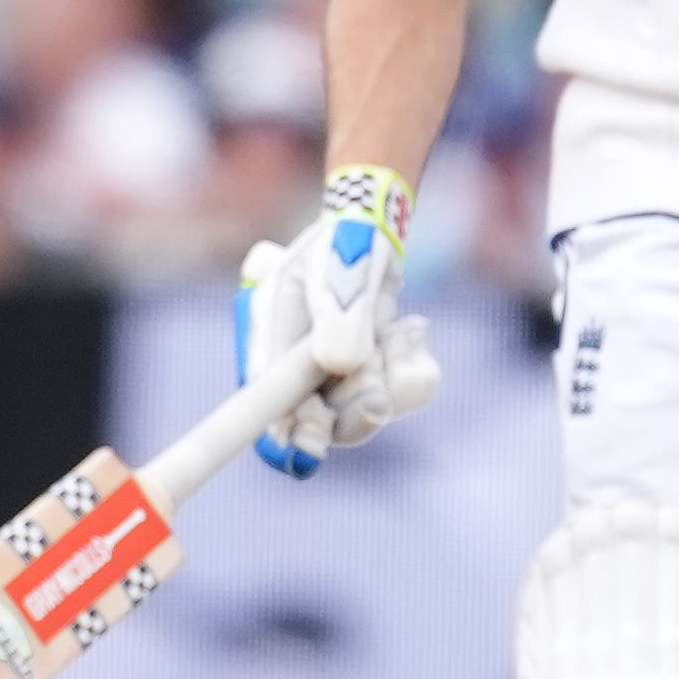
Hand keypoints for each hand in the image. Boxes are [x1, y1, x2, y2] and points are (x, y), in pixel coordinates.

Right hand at [235, 165, 442, 474]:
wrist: (374, 234)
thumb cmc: (344, 247)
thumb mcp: (339, 274)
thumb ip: (340, 321)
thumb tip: (343, 366)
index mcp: (271, 344)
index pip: (268, 407)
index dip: (286, 433)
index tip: (309, 444)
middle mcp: (297, 370)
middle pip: (320, 424)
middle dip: (353, 409)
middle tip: (376, 388)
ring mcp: (333, 378)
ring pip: (362, 412)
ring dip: (387, 380)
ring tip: (400, 334)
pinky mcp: (367, 377)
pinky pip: (396, 396)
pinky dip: (409, 370)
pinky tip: (409, 334)